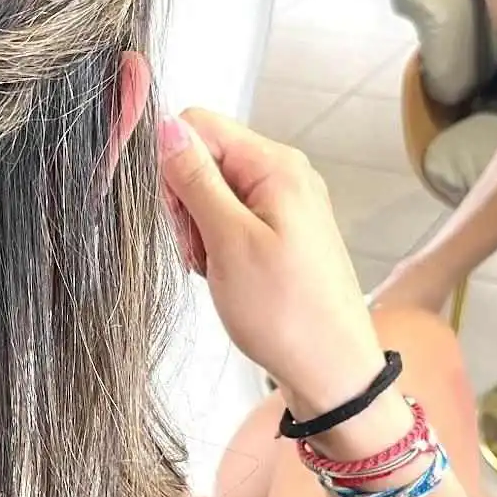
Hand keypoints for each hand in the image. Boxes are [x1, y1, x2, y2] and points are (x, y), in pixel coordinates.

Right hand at [157, 110, 384, 417]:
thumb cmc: (289, 314)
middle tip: (196, 249)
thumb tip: (165, 127)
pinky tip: (223, 274)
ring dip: (197, 228)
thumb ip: (195, 179)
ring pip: (212, 192)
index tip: (167, 209)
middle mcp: (284, 174)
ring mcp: (284, 204)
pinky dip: (215, 244)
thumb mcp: (230, 241)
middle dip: (184, 201)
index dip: (168, 160)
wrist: (331, 372)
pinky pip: (229, 219)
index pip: (197, 125)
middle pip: (204, 157)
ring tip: (214, 268)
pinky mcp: (280, 232)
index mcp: (275, 164)